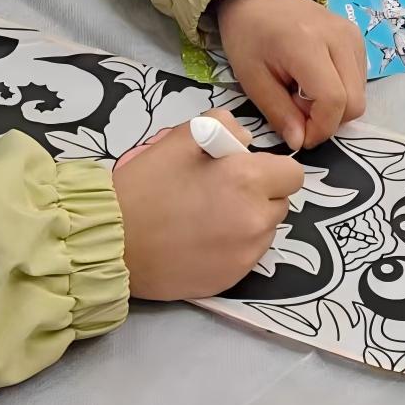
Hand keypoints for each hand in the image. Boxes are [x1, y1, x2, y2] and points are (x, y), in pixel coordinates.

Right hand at [113, 110, 303, 299]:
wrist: (113, 241)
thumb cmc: (145, 186)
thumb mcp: (179, 138)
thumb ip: (223, 127)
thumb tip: (246, 141)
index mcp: (247, 181)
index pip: (292, 175)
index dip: (270, 169)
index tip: (244, 170)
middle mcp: (256, 220)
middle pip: (280, 203)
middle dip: (260, 194)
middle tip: (220, 192)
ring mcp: (246, 254)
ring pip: (265, 230)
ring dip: (248, 221)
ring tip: (207, 217)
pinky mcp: (233, 278)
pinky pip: (248, 255)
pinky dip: (234, 246)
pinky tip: (201, 240)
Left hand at [217, 0, 365, 149]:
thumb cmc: (248, 35)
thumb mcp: (252, 78)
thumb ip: (279, 113)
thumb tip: (300, 143)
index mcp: (308, 44)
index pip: (334, 100)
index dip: (320, 128)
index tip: (299, 136)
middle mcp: (339, 37)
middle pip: (354, 102)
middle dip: (328, 120)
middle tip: (297, 112)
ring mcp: (353, 35)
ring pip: (360, 94)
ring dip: (334, 107)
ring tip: (302, 94)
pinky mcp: (357, 37)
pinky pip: (359, 81)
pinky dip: (340, 92)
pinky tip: (314, 82)